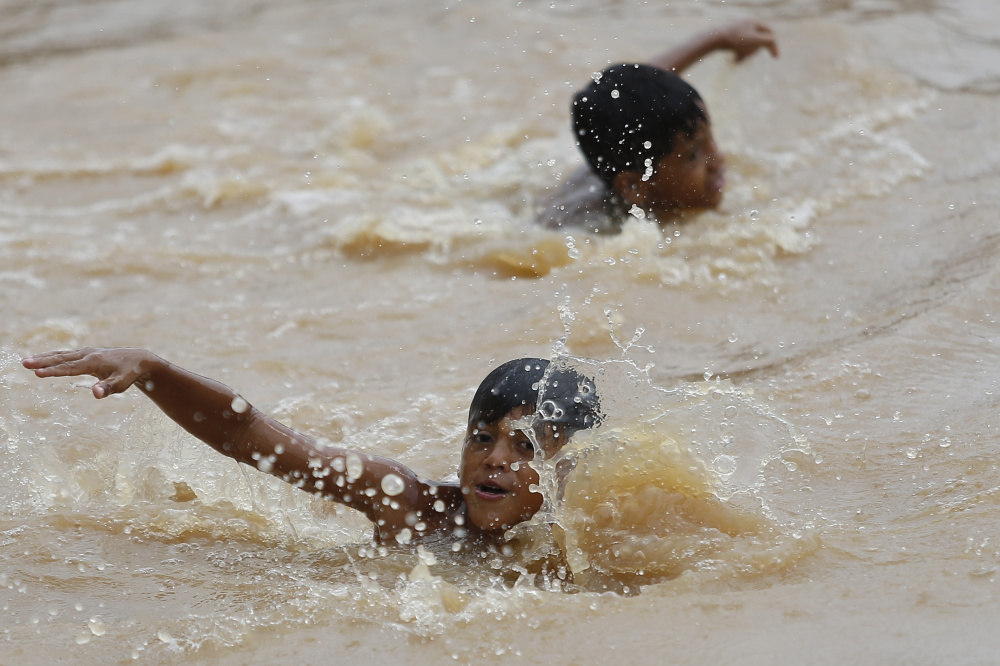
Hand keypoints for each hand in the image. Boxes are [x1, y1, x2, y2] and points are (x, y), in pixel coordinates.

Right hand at [23, 347, 155, 398]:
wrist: (139, 359)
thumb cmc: (130, 374)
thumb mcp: (122, 384)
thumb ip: (108, 389)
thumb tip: (95, 394)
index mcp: (94, 361)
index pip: (70, 368)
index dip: (54, 371)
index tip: (38, 373)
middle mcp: (88, 354)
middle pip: (62, 358)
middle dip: (43, 361)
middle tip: (24, 363)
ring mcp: (87, 352)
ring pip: (62, 355)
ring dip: (44, 358)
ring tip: (26, 362)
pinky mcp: (86, 354)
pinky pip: (66, 355)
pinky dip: (53, 357)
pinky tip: (43, 360)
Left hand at [716, 20, 778, 61]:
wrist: (713, 39)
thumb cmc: (735, 40)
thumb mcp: (755, 41)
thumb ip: (768, 41)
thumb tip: (774, 42)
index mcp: (754, 22)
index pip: (769, 33)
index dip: (773, 45)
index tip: (775, 58)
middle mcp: (746, 23)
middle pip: (758, 40)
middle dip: (754, 51)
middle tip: (749, 56)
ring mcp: (737, 29)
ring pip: (748, 44)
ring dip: (746, 53)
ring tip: (740, 59)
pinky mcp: (729, 36)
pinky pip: (739, 46)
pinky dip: (739, 53)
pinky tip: (735, 60)